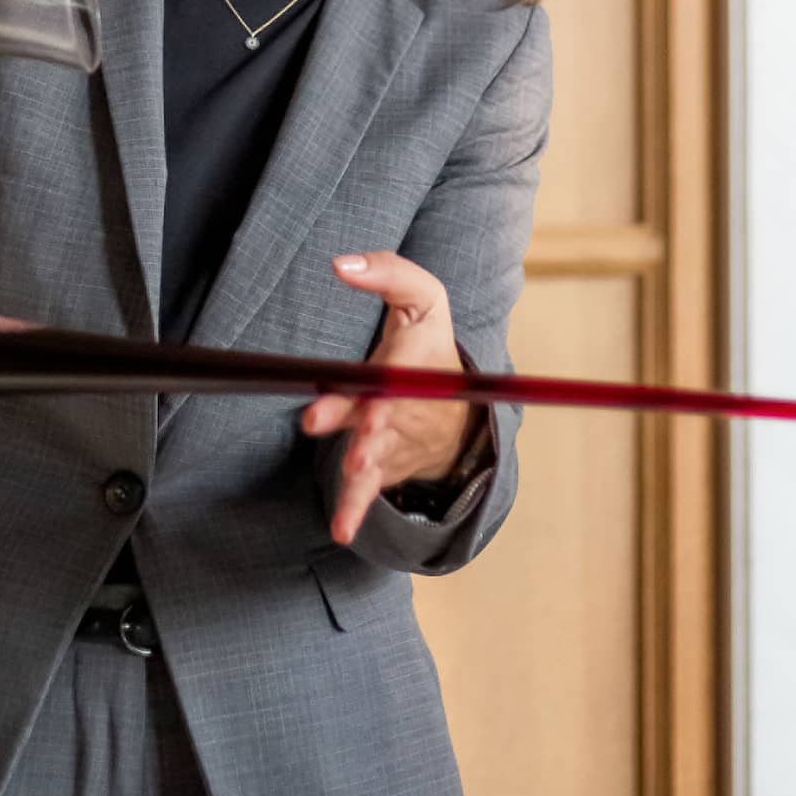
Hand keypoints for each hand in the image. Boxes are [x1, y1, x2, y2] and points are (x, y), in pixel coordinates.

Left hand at [301, 251, 483, 545]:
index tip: (370, 396)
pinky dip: (355, 510)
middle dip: (371, 430)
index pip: (403, 374)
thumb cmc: (427, 345)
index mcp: (417, 363)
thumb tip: (339, 264)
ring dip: (363, 471)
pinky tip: (340, 531)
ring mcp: (397, 440)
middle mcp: (408, 407)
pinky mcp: (384, 465)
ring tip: (350, 484)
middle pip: (385, 419)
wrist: (456, 409)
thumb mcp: (423, 298)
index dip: (386, 386)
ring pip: (377, 456)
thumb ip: (388, 273)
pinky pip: (369, 489)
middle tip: (358, 444)